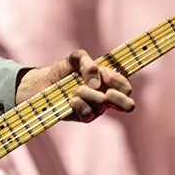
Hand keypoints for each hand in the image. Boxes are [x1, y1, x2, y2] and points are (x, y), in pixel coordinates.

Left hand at [17, 49, 134, 121]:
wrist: (45, 83)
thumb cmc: (64, 70)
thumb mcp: (75, 58)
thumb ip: (86, 61)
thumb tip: (96, 79)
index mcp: (109, 81)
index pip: (125, 85)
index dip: (118, 80)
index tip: (103, 72)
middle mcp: (107, 96)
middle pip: (128, 104)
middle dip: (118, 98)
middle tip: (105, 92)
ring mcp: (97, 108)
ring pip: (103, 104)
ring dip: (88, 94)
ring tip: (76, 89)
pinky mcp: (84, 117)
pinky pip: (88, 113)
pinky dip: (79, 103)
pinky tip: (71, 99)